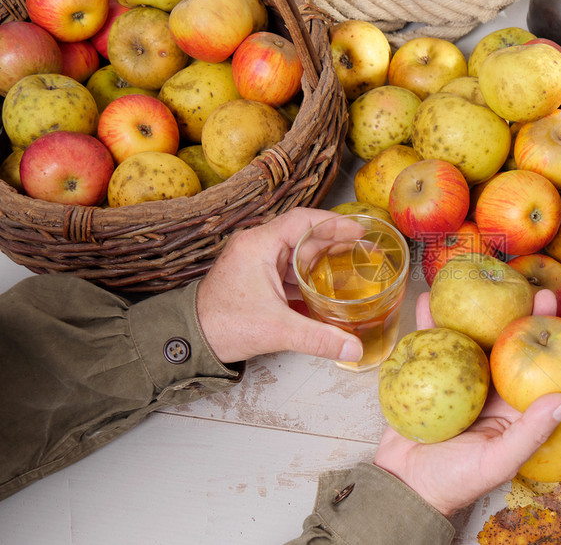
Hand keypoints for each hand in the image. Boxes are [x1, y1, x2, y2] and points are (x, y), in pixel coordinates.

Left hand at [197, 208, 362, 364]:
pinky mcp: (256, 277)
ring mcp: (255, 262)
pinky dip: (309, 273)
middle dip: (335, 240)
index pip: (302, 220)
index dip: (334, 223)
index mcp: (258, 245)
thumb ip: (318, 338)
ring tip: (351, 264)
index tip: (358, 230)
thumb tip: (353, 348)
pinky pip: (288, 268)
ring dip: (323, 257)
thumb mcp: (276, 331)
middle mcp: (256, 247)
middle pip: (303, 234)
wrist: (189, 341)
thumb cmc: (220, 325)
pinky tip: (327, 285)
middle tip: (363, 247)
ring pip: (297, 252)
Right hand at [373, 288, 560, 516]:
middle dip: (513, 312)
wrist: (405, 487)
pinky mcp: (426, 377)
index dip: (550, 337)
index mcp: (512, 407)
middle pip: (504, 344)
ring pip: (467, 337)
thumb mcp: (497, 461)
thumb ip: (531, 432)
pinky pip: (428, 345)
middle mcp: (488, 389)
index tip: (557, 308)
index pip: (537, 366)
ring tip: (475, 279)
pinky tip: (427, 299)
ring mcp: (457, 380)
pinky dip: (426, 322)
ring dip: (470, 309)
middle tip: (524, 284)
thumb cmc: (454, 482)